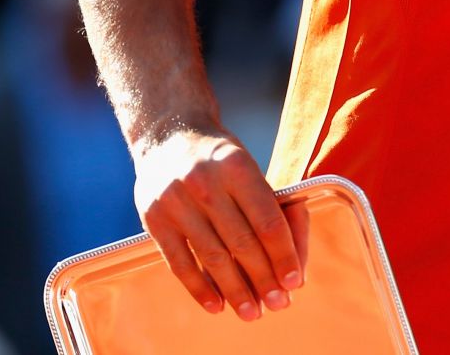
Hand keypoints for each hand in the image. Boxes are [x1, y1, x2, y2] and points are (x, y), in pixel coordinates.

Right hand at [131, 125, 308, 319]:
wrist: (168, 136)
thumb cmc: (220, 158)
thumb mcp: (247, 166)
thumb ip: (268, 203)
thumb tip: (293, 254)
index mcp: (238, 167)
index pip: (267, 220)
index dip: (284, 254)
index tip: (294, 281)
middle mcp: (206, 183)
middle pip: (242, 243)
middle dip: (263, 278)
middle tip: (278, 304)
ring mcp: (176, 202)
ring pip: (212, 257)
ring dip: (235, 290)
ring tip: (251, 312)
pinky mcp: (154, 220)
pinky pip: (180, 262)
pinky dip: (199, 288)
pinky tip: (216, 305)